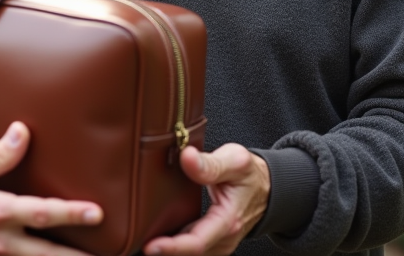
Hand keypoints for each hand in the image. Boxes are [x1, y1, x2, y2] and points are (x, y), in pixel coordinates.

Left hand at [143, 144, 269, 255]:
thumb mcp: (235, 161)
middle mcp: (223, 240)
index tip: (150, 245)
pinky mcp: (211, 244)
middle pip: (188, 255)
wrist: (268, 188)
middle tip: (135, 243)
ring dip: (167, 252)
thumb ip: (210, 163)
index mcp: (228, 222)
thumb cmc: (250, 174)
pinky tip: (156, 240)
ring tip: (140, 243)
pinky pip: (191, 251)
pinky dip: (173, 248)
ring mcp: (217, 244)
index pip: (197, 242)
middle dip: (162, 253)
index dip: (172, 247)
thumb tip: (186, 157)